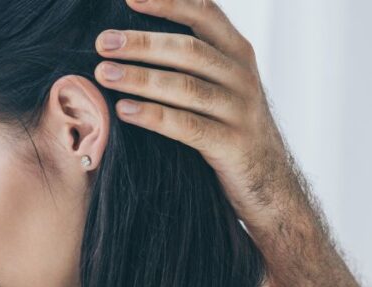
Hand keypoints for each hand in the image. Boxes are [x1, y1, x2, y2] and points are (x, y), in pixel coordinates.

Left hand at [96, 0, 299, 228]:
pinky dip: (153, 115)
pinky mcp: (232, 144)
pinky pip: (187, 125)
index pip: (204, 13)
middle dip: (142, 43)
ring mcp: (240, 110)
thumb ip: (191, 60)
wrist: (269, 183)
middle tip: (102, 42)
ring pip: (186, 86)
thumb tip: (130, 39)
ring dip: (140, 77)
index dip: (168, 2)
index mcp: (237, 53)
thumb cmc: (228, 129)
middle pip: (189, 49)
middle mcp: (242, 75)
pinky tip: (123, 110)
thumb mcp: (219, 86)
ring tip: (103, 73)